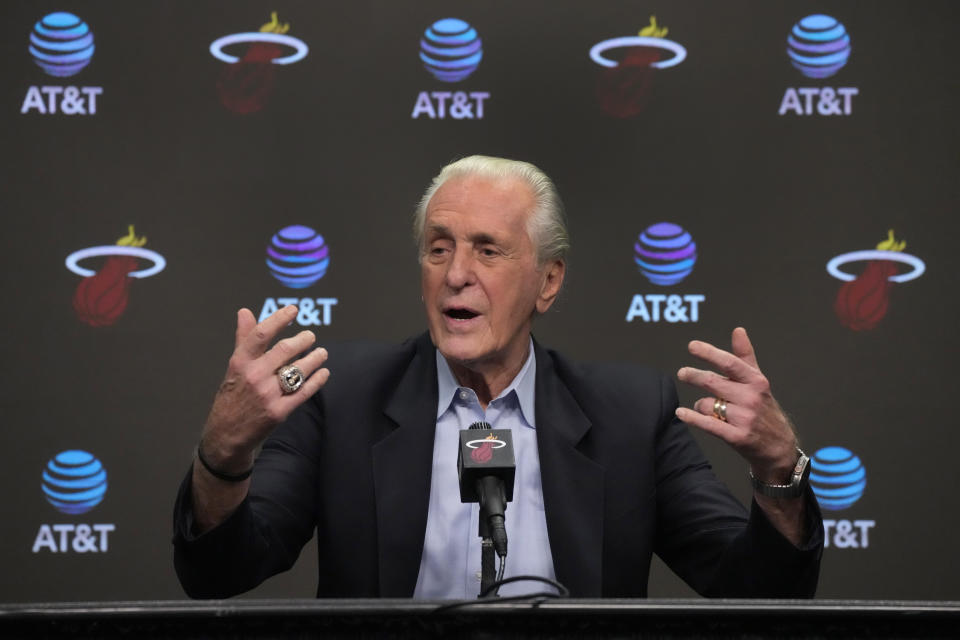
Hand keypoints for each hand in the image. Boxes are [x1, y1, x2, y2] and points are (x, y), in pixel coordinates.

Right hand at [199, 305, 329, 472]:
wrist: (226, 435)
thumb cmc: (232, 396)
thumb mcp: (234, 368)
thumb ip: (244, 339)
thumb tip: (245, 312)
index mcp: (240, 362)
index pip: (261, 333)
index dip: (279, 319)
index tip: (293, 310)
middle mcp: (253, 376)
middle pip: (285, 350)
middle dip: (303, 340)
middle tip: (311, 337)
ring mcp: (267, 395)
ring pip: (298, 370)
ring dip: (315, 359)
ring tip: (322, 353)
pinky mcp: (279, 412)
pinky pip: (304, 391)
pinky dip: (317, 380)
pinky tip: (323, 373)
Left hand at [676, 327, 797, 483]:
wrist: (779, 447)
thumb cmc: (764, 410)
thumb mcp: (758, 382)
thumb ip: (745, 357)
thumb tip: (738, 330)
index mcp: (756, 382)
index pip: (729, 363)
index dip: (709, 353)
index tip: (692, 346)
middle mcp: (751, 398)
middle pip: (713, 382)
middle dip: (693, 376)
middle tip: (682, 373)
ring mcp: (745, 418)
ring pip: (707, 404)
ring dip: (699, 404)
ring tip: (703, 406)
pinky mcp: (737, 437)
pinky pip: (708, 424)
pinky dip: (692, 418)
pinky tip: (681, 413)